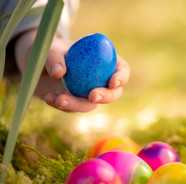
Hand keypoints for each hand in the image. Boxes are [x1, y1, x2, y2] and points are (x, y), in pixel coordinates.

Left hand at [14, 30, 129, 111]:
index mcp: (106, 61)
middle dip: (106, 96)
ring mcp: (89, 93)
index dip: (121, 77)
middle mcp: (101, 80)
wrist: (37, 62)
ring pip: (91, 104)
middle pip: (113, 92)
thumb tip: (59, 73)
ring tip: (59, 100)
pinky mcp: (75, 103)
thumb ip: (54, 57)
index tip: (112, 82)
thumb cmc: (50, 49)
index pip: (122, 70)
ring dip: (77, 105)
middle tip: (93, 97)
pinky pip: (73, 108)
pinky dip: (61, 105)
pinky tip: (49, 98)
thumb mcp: (49, 47)